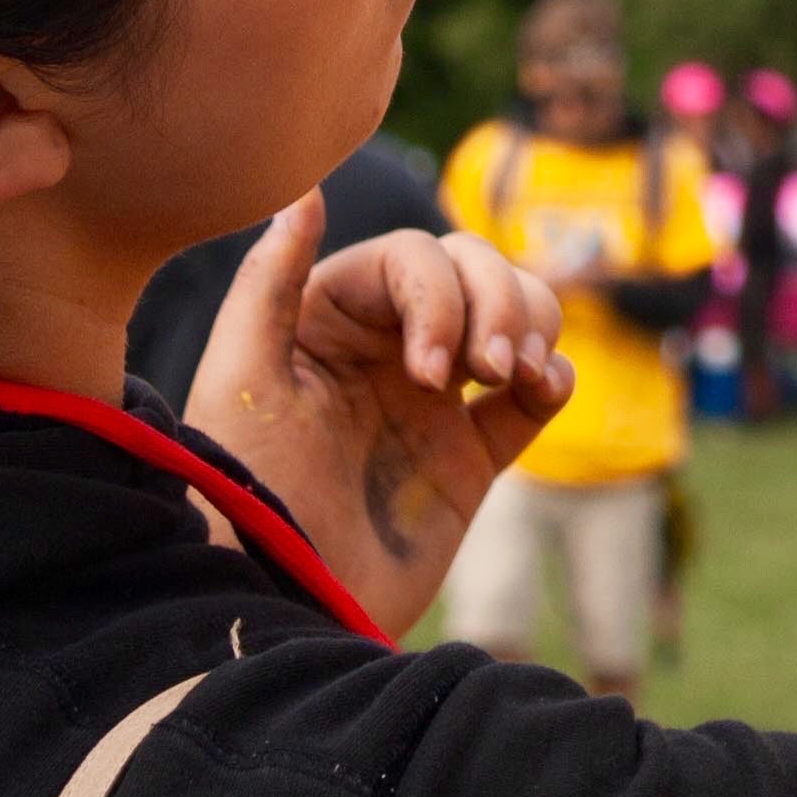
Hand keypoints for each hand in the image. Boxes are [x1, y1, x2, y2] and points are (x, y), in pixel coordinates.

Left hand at [185, 190, 575, 637]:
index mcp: (330, 320)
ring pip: (514, 321)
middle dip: (499, 303)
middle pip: (475, 273)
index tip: (429, 369)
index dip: (438, 296)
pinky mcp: (469, 461)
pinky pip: (534, 402)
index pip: (412, 261)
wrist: (282, 608)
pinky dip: (556, 380)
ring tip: (523, 377)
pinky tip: (544, 391)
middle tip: (493, 367)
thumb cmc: (246, 493)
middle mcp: (385, 351)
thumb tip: (304, 188)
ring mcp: (432, 404)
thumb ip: (270, 282)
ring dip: (534, 327)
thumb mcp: (240, 379)